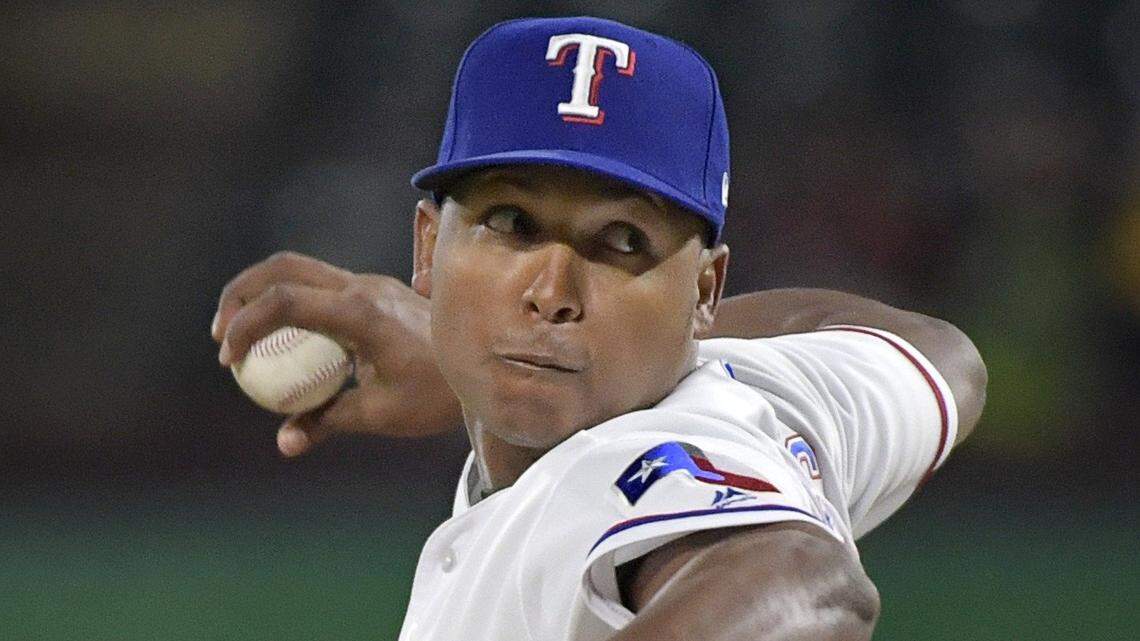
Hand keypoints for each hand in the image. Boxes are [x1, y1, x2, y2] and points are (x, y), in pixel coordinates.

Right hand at [212, 251, 461, 455]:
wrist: (484, 369)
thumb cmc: (437, 393)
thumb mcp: (380, 414)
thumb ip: (327, 421)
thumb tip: (285, 443)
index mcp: (361, 313)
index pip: (285, 301)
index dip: (245, 324)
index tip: (229, 359)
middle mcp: (362, 288)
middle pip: (282, 268)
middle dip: (240, 295)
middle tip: (221, 336)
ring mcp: (369, 284)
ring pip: (299, 269)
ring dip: (262, 294)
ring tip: (242, 338)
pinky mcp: (374, 291)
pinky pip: (319, 286)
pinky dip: (289, 303)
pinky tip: (283, 342)